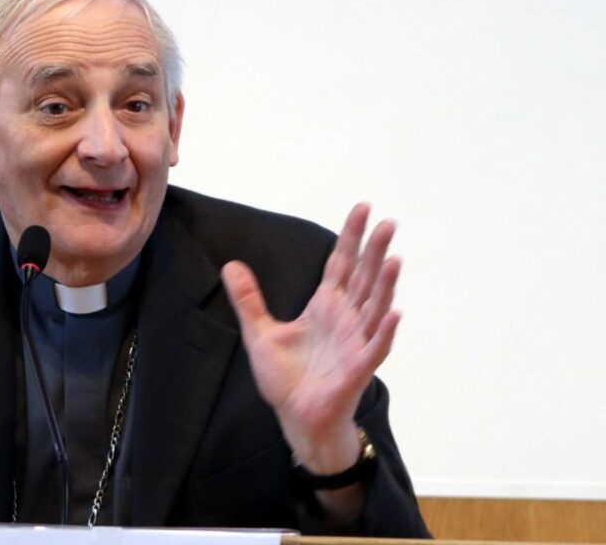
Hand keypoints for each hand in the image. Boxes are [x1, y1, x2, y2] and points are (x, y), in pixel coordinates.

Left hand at [221, 204, 399, 474]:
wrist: (296, 417)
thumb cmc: (287, 378)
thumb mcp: (260, 333)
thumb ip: (249, 300)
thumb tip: (231, 266)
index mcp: (326, 306)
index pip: (342, 264)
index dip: (351, 237)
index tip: (362, 208)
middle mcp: (346, 319)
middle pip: (364, 278)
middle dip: (374, 251)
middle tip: (386, 223)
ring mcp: (355, 342)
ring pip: (374, 307)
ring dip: (385, 285)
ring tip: (394, 258)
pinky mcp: (357, 368)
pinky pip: (374, 347)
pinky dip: (384, 331)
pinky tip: (393, 314)